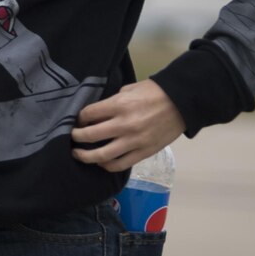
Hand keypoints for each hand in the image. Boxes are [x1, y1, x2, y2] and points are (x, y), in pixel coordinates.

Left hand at [70, 81, 184, 171]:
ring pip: (102, 155)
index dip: (78, 118)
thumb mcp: (128, 90)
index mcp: (119, 105)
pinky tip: (101, 162)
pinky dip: (107, 165)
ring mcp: (134, 141)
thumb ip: (111, 102)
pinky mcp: (144, 153)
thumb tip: (95, 113)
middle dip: (76, 137)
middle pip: (90, 135)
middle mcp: (124, 125)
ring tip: (78, 154)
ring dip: (86, 156)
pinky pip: (120, 164)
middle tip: (72, 138)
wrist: (181, 103)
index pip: (88, 115)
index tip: (77, 121)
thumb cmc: (153, 93)